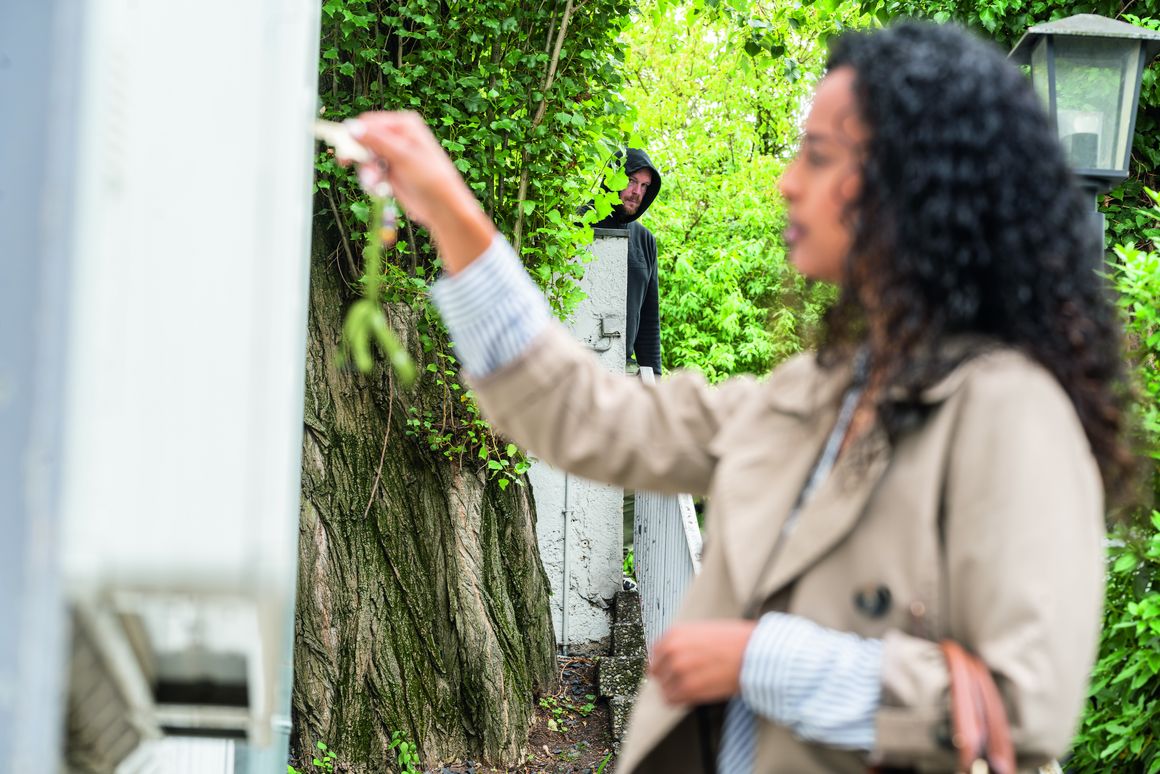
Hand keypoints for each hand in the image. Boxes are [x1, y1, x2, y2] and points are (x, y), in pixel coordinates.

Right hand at [347, 112, 494, 271]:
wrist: (442, 206)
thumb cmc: (430, 177)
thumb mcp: (402, 156)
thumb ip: (376, 140)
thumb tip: (351, 127)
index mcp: (404, 124)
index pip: (368, 122)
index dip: (353, 135)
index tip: (343, 150)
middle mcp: (397, 136)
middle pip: (363, 140)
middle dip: (361, 157)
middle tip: (346, 164)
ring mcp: (392, 154)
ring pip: (365, 159)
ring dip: (367, 173)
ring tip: (376, 185)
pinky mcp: (390, 171)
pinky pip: (370, 173)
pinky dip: (372, 182)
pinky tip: (382, 190)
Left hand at [649, 620, 756, 706]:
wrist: (753, 653)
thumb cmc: (734, 641)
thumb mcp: (702, 631)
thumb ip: (682, 642)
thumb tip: (670, 656)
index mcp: (674, 633)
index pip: (654, 654)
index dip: (664, 663)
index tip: (672, 669)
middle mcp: (671, 650)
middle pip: (656, 672)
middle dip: (668, 677)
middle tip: (685, 680)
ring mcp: (678, 670)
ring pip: (664, 688)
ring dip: (676, 690)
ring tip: (695, 686)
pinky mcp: (688, 688)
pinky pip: (672, 700)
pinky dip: (681, 700)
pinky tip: (695, 694)